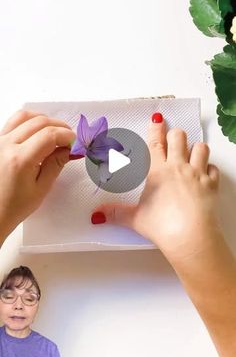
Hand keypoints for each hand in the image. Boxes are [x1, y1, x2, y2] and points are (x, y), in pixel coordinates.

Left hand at [0, 110, 75, 241]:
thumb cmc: (13, 206)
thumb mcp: (41, 188)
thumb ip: (56, 164)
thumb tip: (71, 149)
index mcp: (20, 160)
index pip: (50, 135)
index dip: (67, 136)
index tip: (76, 143)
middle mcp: (6, 145)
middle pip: (39, 122)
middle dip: (59, 127)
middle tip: (69, 140)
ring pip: (24, 116)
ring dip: (44, 120)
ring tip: (54, 133)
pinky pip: (13, 121)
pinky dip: (29, 121)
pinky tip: (37, 132)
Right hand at [92, 113, 219, 261]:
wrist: (190, 237)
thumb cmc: (163, 226)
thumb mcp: (135, 219)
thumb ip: (116, 213)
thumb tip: (96, 215)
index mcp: (158, 172)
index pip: (155, 144)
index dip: (155, 129)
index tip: (157, 119)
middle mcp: (178, 168)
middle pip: (179, 138)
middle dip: (175, 134)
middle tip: (172, 138)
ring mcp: (197, 174)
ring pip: (200, 148)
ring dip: (195, 148)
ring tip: (190, 153)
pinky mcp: (212, 184)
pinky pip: (213, 168)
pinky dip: (209, 168)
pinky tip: (204, 173)